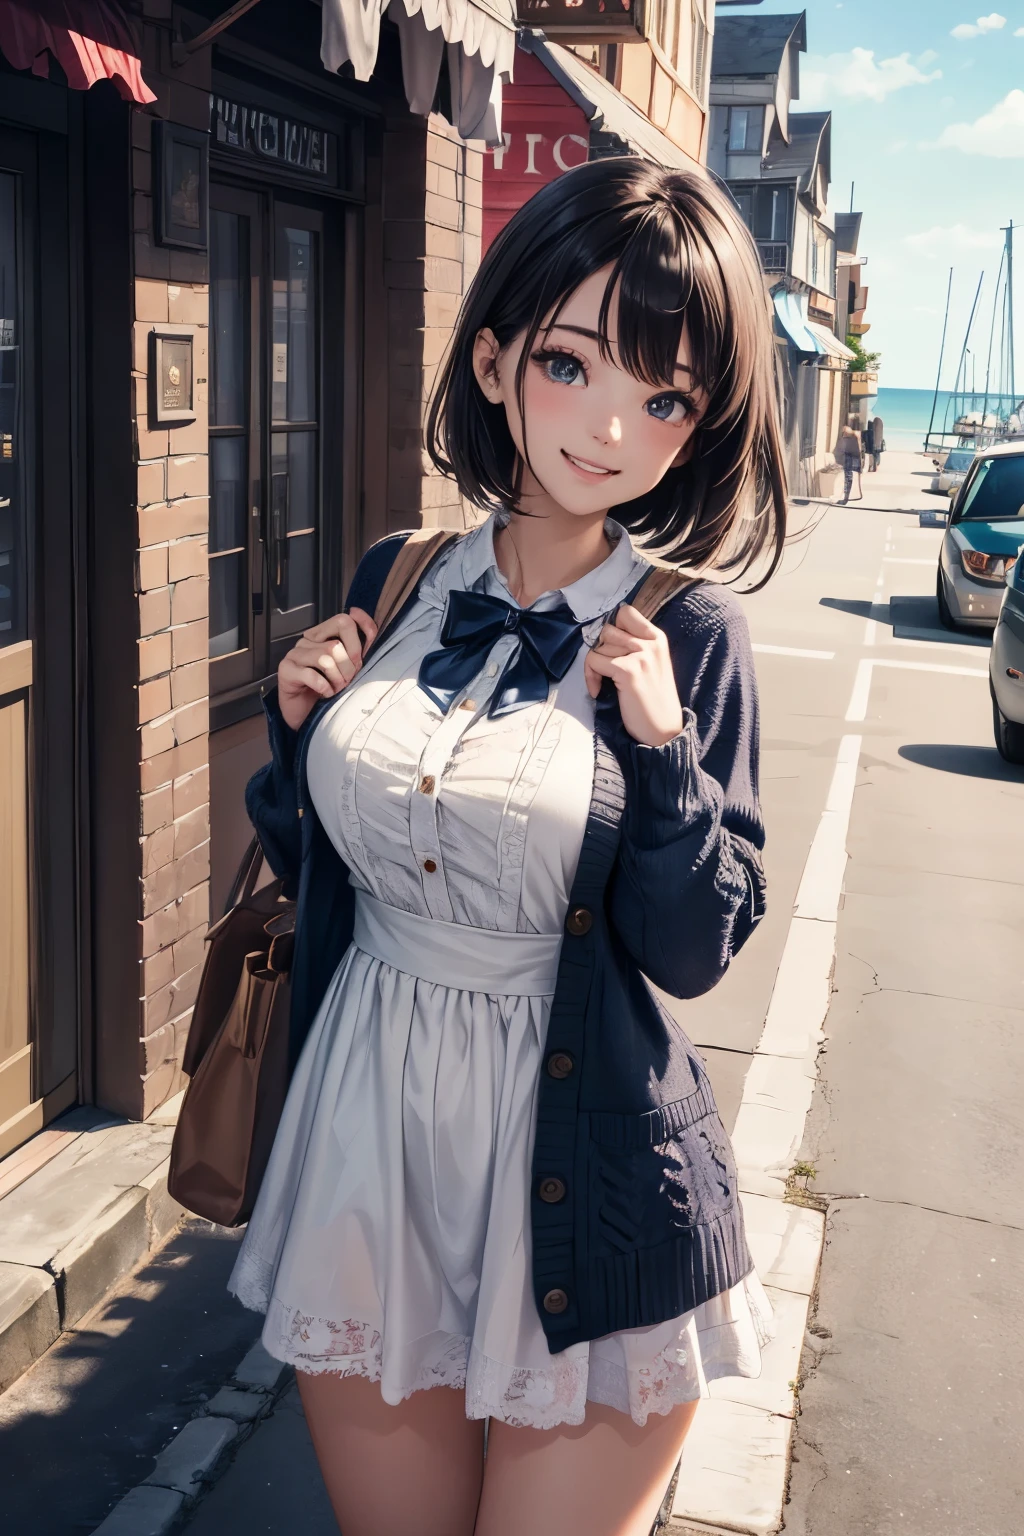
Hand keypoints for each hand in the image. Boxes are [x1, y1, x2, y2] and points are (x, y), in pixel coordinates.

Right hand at [277, 608, 377, 730]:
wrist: (306, 715)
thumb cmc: (329, 690)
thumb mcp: (349, 668)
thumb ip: (359, 647)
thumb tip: (365, 621)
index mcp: (323, 635)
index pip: (343, 620)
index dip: (360, 635)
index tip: (364, 654)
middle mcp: (308, 641)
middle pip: (336, 643)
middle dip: (348, 665)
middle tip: (348, 680)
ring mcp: (295, 654)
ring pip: (325, 658)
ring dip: (337, 679)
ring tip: (337, 689)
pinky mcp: (286, 670)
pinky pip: (312, 675)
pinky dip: (324, 688)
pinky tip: (325, 693)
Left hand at [584, 604, 683, 746]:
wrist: (663, 730)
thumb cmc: (654, 700)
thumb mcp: (652, 664)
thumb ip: (635, 646)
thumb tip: (605, 634)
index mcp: (657, 638)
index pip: (626, 612)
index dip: (612, 628)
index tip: (611, 648)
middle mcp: (650, 643)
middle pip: (608, 630)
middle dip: (601, 650)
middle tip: (606, 670)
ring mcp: (640, 656)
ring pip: (598, 646)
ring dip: (594, 666)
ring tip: (603, 683)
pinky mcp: (627, 671)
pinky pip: (594, 661)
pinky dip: (590, 677)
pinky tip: (598, 691)